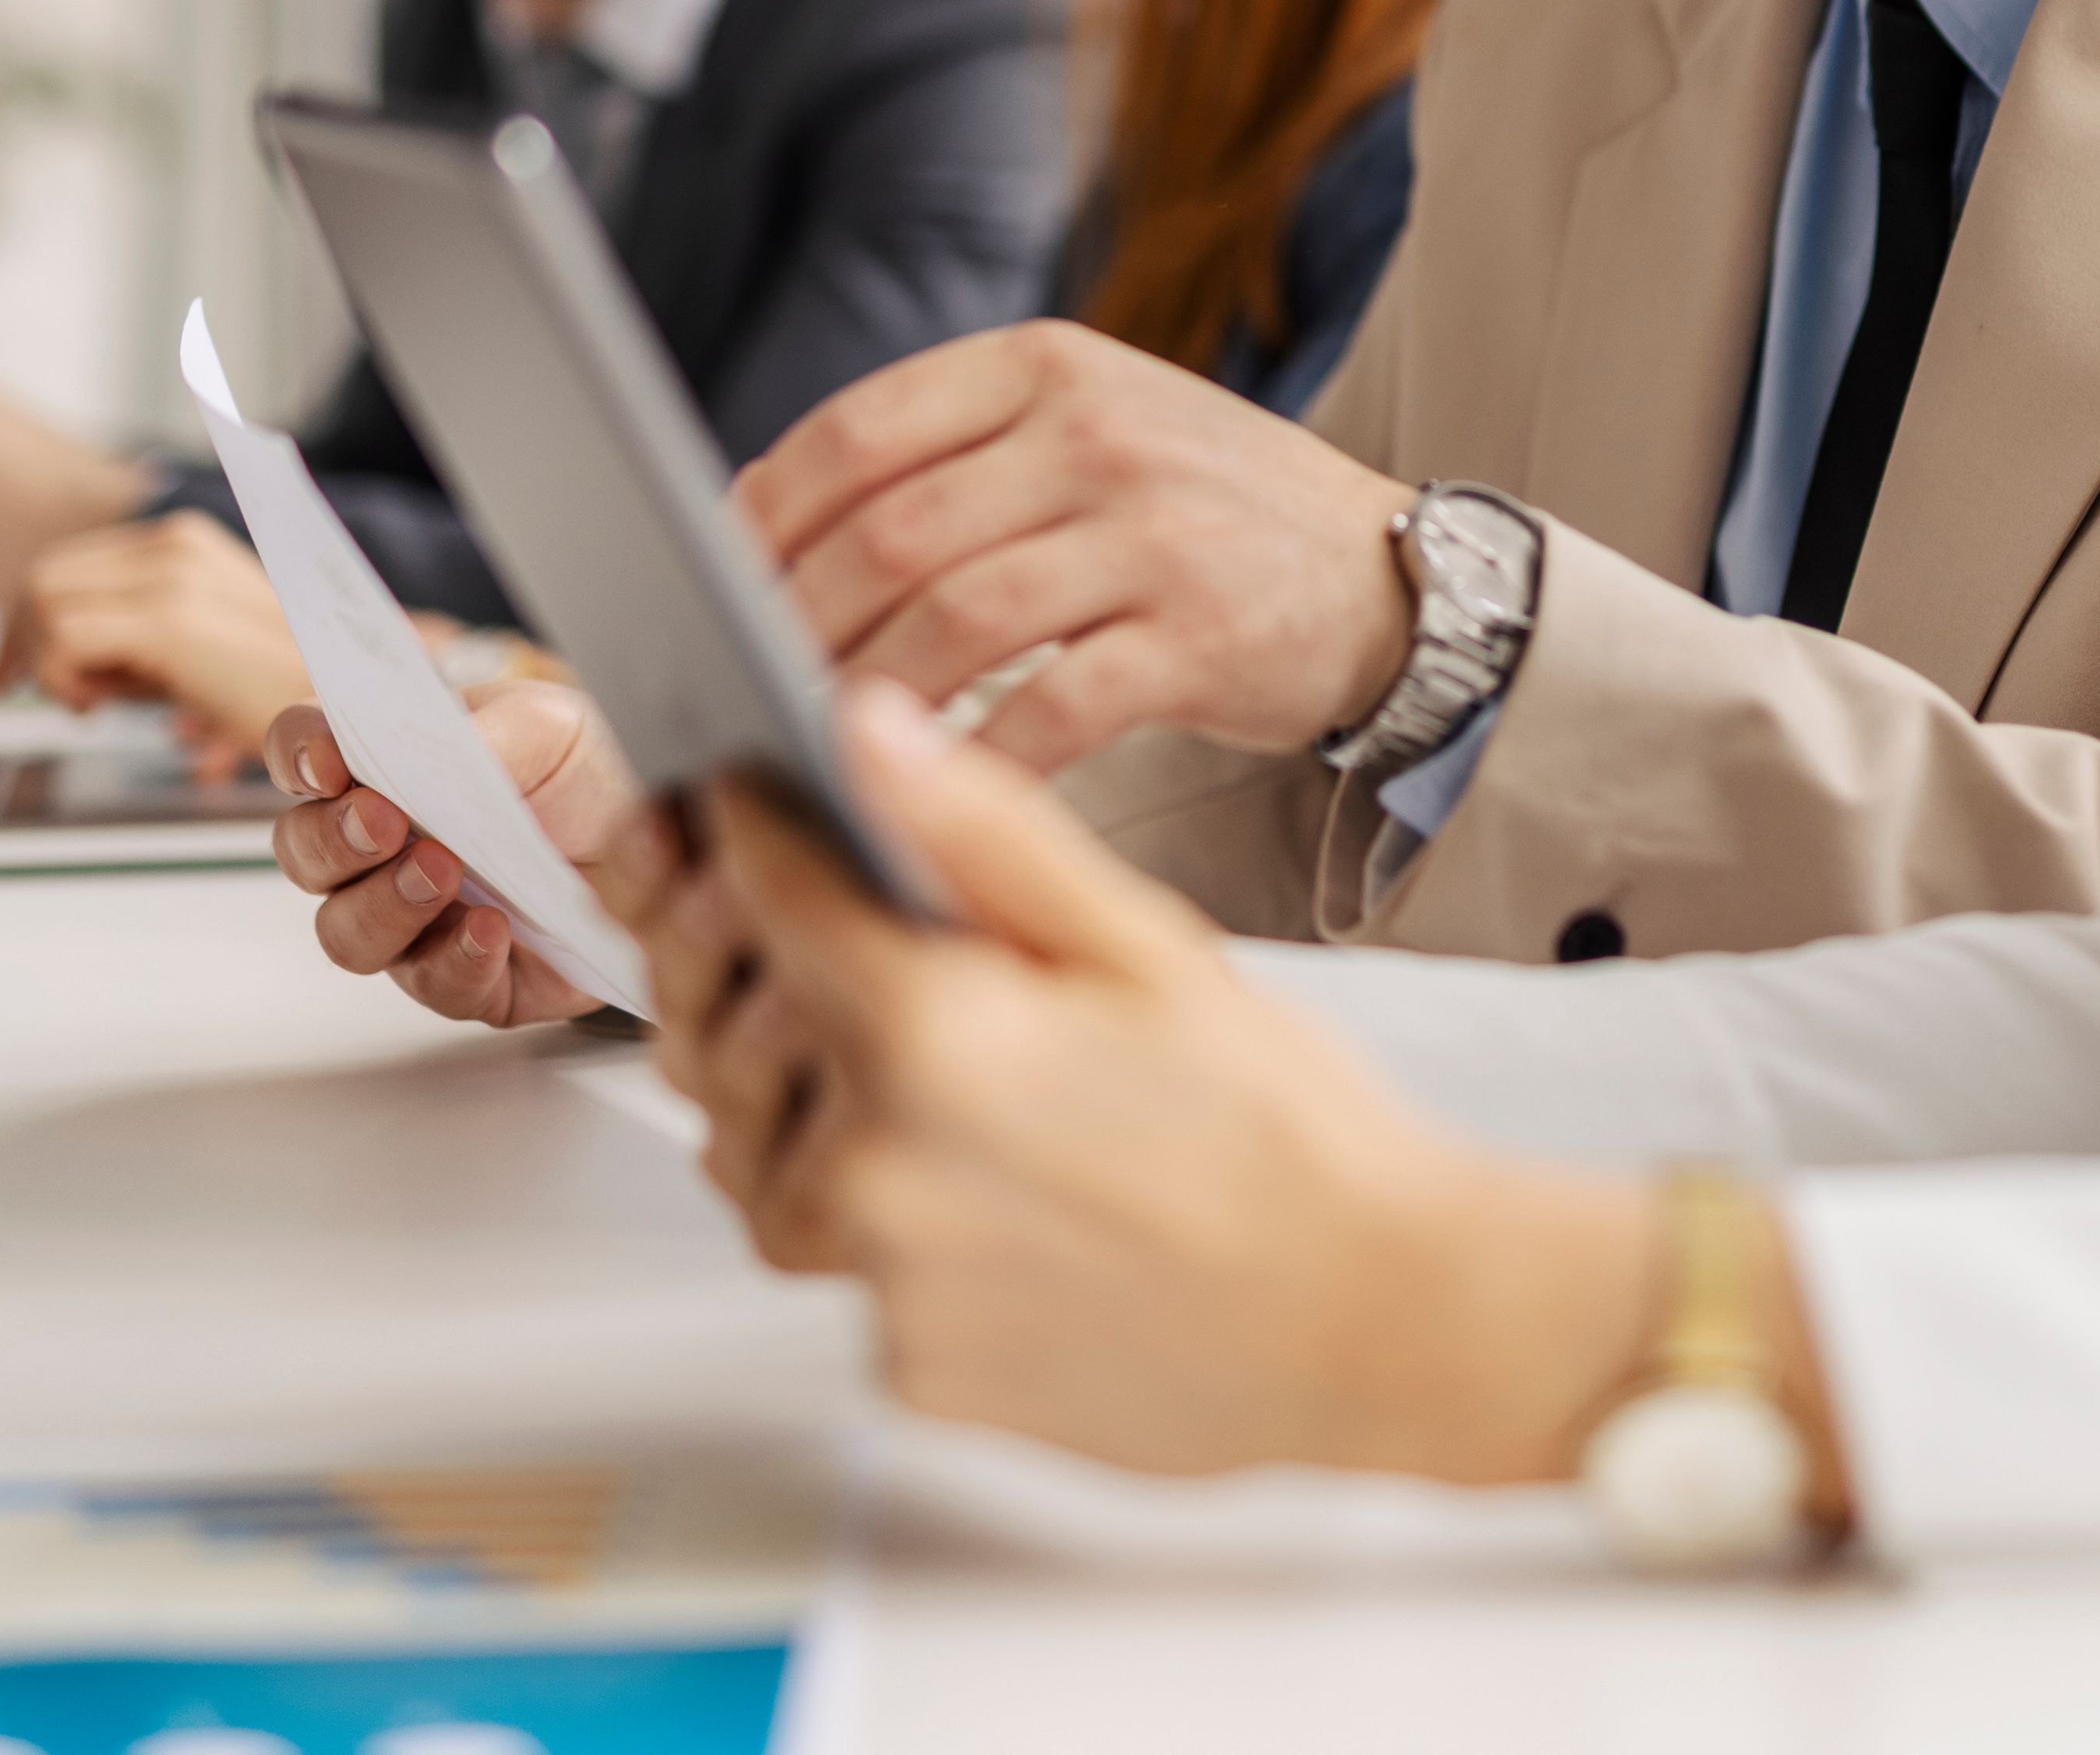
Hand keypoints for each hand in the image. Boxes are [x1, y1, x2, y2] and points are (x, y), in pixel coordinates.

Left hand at [0, 514, 311, 776]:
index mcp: (183, 543)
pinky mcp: (169, 619)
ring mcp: (173, 577)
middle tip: (20, 692)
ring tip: (87, 702)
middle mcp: (175, 545)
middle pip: (41, 576)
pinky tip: (94, 707)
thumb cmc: (284, 694)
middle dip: (16, 640)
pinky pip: (62, 637)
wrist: (348, 709)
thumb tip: (62, 666)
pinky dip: (59, 678)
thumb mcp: (197, 652)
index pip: (65, 563)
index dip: (22, 620)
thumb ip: (135, 644)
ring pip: (40, 599)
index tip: (7, 672)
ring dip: (42, 660)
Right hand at [264, 685, 663, 1029]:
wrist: (670, 841)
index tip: (328, 761)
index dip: (298, 755)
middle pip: (305, 855)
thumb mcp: (549, 725)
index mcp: (385, 769)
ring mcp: (416, 922)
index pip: (302, 755)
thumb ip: (484, 733)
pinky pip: (435, 987)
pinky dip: (456, 960)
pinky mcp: (469, 980)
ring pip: (349, 936)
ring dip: (385, 905)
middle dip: (333, 839)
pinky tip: (492, 930)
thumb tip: (433, 758)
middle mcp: (382, 851)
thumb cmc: (590, 771)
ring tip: (445, 872)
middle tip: (385, 821)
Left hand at [671, 677, 1670, 1484]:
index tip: (741, 799)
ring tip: (894, 1051)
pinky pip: (839, 1262)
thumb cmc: (1289, 1136)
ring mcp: (885, 1286)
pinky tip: (968, 1168)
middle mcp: (879, 1173)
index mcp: (934, 1039)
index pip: (765, 894)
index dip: (740, 827)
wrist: (1375, 1325)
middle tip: (788, 919)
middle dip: (736, 960)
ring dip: (791, 1094)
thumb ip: (982, 833)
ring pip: (761, 1159)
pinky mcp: (905, 1369)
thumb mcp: (1148, 942)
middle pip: (725, 1034)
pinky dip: (871, 1203)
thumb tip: (862, 731)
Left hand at [733, 322, 1415, 771]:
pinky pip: (1052, 708)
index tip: (698, 583)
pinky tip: (927, 795)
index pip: (858, 430)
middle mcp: (1097, 433)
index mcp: (1046, 366)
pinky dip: (974, 760)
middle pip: (890, 531)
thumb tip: (758, 528)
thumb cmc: (1197, 517)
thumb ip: (953, 458)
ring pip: (955, 620)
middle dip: (789, 623)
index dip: (760, 513)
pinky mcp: (1197, 637)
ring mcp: (1153, 533)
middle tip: (732, 691)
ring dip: (862, 697)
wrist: (1385, 576)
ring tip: (806, 747)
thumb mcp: (1087, 432)